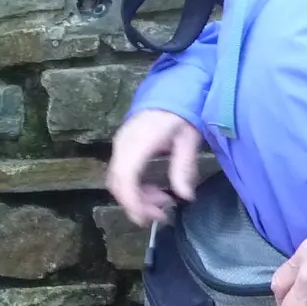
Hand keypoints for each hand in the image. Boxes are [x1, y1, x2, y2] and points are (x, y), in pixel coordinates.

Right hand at [107, 109, 203, 225]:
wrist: (174, 88)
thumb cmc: (182, 112)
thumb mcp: (189, 139)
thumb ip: (184, 167)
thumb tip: (184, 196)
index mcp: (139, 141)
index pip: (126, 176)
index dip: (132, 201)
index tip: (147, 218)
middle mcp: (124, 143)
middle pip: (117, 182)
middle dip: (136, 205)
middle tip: (162, 215)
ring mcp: (121, 144)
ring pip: (117, 180)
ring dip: (136, 197)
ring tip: (163, 203)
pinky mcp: (123, 146)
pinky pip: (122, 172)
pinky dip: (134, 188)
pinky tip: (153, 191)